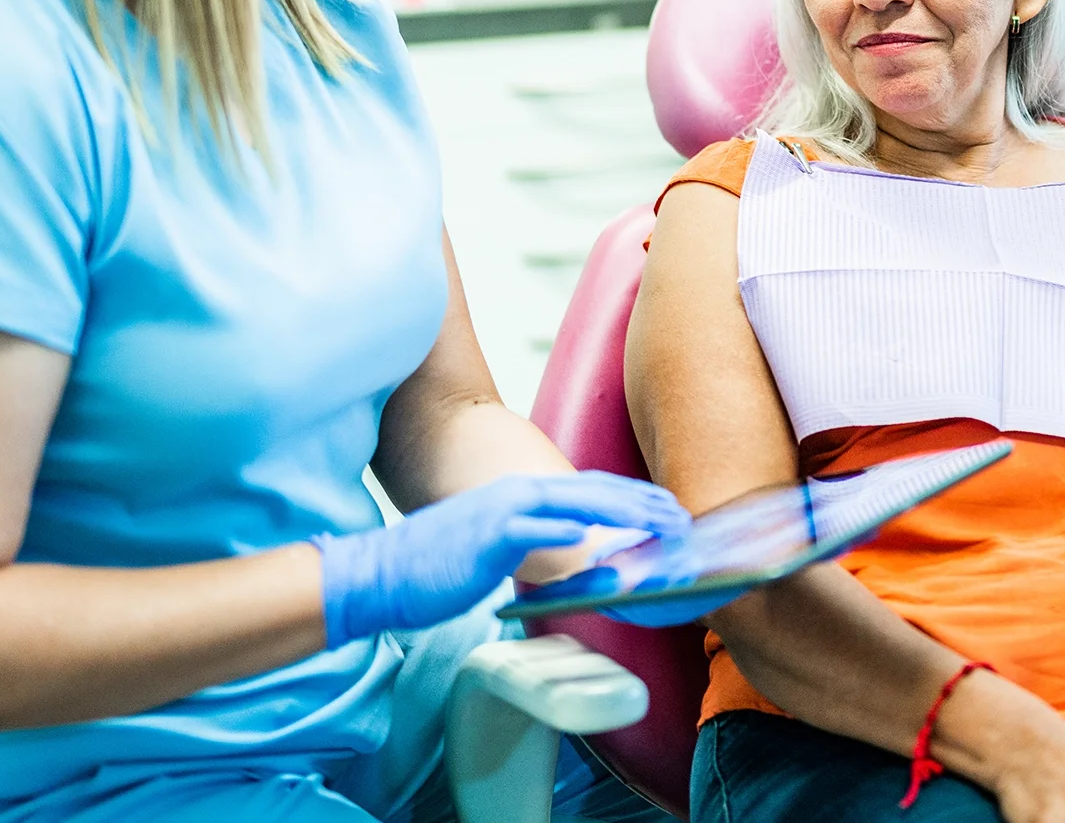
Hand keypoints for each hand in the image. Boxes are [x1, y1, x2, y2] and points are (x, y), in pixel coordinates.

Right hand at [312, 471, 689, 645]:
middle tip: (683, 517)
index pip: (592, 490)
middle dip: (642, 503)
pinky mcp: (486, 538)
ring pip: (573, 505)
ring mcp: (501, 512)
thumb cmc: (439, 565)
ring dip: (620, 514)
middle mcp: (517, 494)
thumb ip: (538, 544)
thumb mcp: (499, 549)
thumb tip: (580, 554)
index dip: (635, 497)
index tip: (671, 508)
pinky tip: (593, 542)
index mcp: (523, 495)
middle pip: (594, 491)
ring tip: (657, 524)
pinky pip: (531, 533)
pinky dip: (564, 535)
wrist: (382, 575)